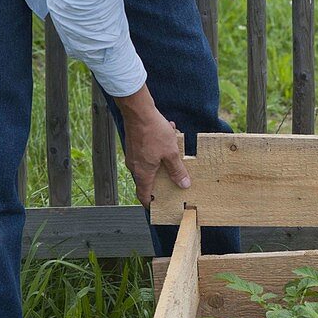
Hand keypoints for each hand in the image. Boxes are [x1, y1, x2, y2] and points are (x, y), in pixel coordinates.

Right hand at [115, 85, 190, 206]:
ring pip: (149, 163)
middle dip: (161, 179)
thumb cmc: (152, 131)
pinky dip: (158, 148)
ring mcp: (133, 155)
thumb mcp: (171, 153)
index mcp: (143, 172)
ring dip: (162, 159)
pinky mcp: (135, 144)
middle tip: (172, 179)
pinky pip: (148, 151)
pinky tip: (169, 134)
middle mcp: (135, 166)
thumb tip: (183, 184)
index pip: (143, 195)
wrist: (138, 111)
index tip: (156, 206)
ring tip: (173, 149)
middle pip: (147, 180)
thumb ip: (177, 170)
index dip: (149, 203)